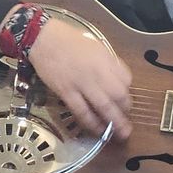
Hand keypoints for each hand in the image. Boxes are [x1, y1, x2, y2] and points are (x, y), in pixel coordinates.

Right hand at [26, 18, 132, 140]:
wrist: (43, 38)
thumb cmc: (70, 40)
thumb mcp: (97, 46)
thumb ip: (109, 63)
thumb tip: (119, 79)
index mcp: (106, 59)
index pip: (126, 79)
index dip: (128, 93)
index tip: (126, 101)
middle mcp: (98, 72)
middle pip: (119, 95)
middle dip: (125, 112)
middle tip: (127, 124)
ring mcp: (82, 83)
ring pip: (103, 106)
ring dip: (114, 122)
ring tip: (120, 134)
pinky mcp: (66, 92)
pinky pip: (82, 111)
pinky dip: (92, 123)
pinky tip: (98, 130)